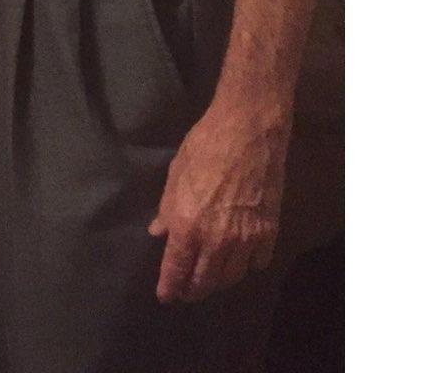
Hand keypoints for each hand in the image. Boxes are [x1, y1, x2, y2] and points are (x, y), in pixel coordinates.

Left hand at [148, 99, 288, 302]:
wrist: (248, 132)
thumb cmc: (204, 146)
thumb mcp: (176, 174)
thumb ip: (167, 208)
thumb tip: (159, 231)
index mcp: (188, 225)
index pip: (176, 268)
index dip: (170, 286)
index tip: (165, 296)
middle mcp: (217, 240)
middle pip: (205, 280)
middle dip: (193, 290)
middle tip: (185, 291)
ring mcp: (246, 239)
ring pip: (232, 277)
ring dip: (218, 282)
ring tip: (210, 279)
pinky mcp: (269, 232)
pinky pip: (257, 262)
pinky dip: (247, 266)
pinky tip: (240, 260)